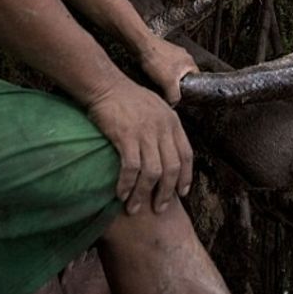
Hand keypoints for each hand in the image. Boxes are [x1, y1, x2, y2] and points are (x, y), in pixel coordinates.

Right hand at [87, 76, 192, 213]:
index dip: (185, 177)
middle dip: (165, 192)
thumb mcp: (156, 108)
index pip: (186, 154)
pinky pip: (131, 168)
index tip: (181, 193)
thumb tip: (167, 151)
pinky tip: (121, 194)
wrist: (106, 85)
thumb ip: (164, 127)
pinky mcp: (126, 136)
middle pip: (171, 168)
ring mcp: (145, 132)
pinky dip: (127, 185)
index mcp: (172, 121)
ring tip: (135, 208)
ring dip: (143, 194)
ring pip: (152, 172)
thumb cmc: (127, 98)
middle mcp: (163, 127)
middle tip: (158, 208)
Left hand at [137, 35, 198, 105]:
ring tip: (159, 84)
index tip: (184, 95)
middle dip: (177, 84)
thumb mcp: (169, 84)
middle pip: (184, 75)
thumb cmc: (156, 60)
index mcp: (189, 61)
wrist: (141, 44)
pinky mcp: (161, 51)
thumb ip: (174, 97)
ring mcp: (172, 52)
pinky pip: (164, 65)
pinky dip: (160, 72)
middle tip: (170, 91)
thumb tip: (173, 105)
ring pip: (173, 70)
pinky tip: (152, 76)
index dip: (191, 88)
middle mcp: (183, 55)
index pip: (196, 78)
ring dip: (167, 78)